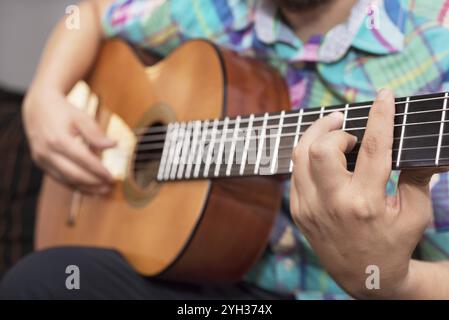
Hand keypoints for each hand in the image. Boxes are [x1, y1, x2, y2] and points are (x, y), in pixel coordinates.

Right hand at [23, 89, 115, 193]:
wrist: (37, 107)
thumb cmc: (63, 111)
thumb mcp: (81, 117)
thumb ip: (96, 133)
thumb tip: (113, 145)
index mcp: (58, 138)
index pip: (83, 159)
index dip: (98, 170)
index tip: (112, 176)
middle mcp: (47, 151)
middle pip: (73, 174)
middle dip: (93, 183)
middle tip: (110, 186)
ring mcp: (41, 159)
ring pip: (66, 180)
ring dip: (85, 188)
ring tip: (103, 190)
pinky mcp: (40, 163)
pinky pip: (59, 178)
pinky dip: (75, 185)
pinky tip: (89, 188)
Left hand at [290, 89, 439, 298]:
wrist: (363, 276)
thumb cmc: (393, 242)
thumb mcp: (416, 212)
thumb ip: (418, 176)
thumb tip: (422, 144)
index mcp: (366, 203)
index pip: (372, 148)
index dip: (380, 116)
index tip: (384, 95)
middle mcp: (333, 204)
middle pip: (320, 149)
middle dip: (333, 128)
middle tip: (347, 128)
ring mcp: (310, 208)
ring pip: (300, 156)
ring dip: (316, 136)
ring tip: (333, 132)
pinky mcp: (298, 211)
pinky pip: (296, 172)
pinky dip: (308, 157)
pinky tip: (322, 156)